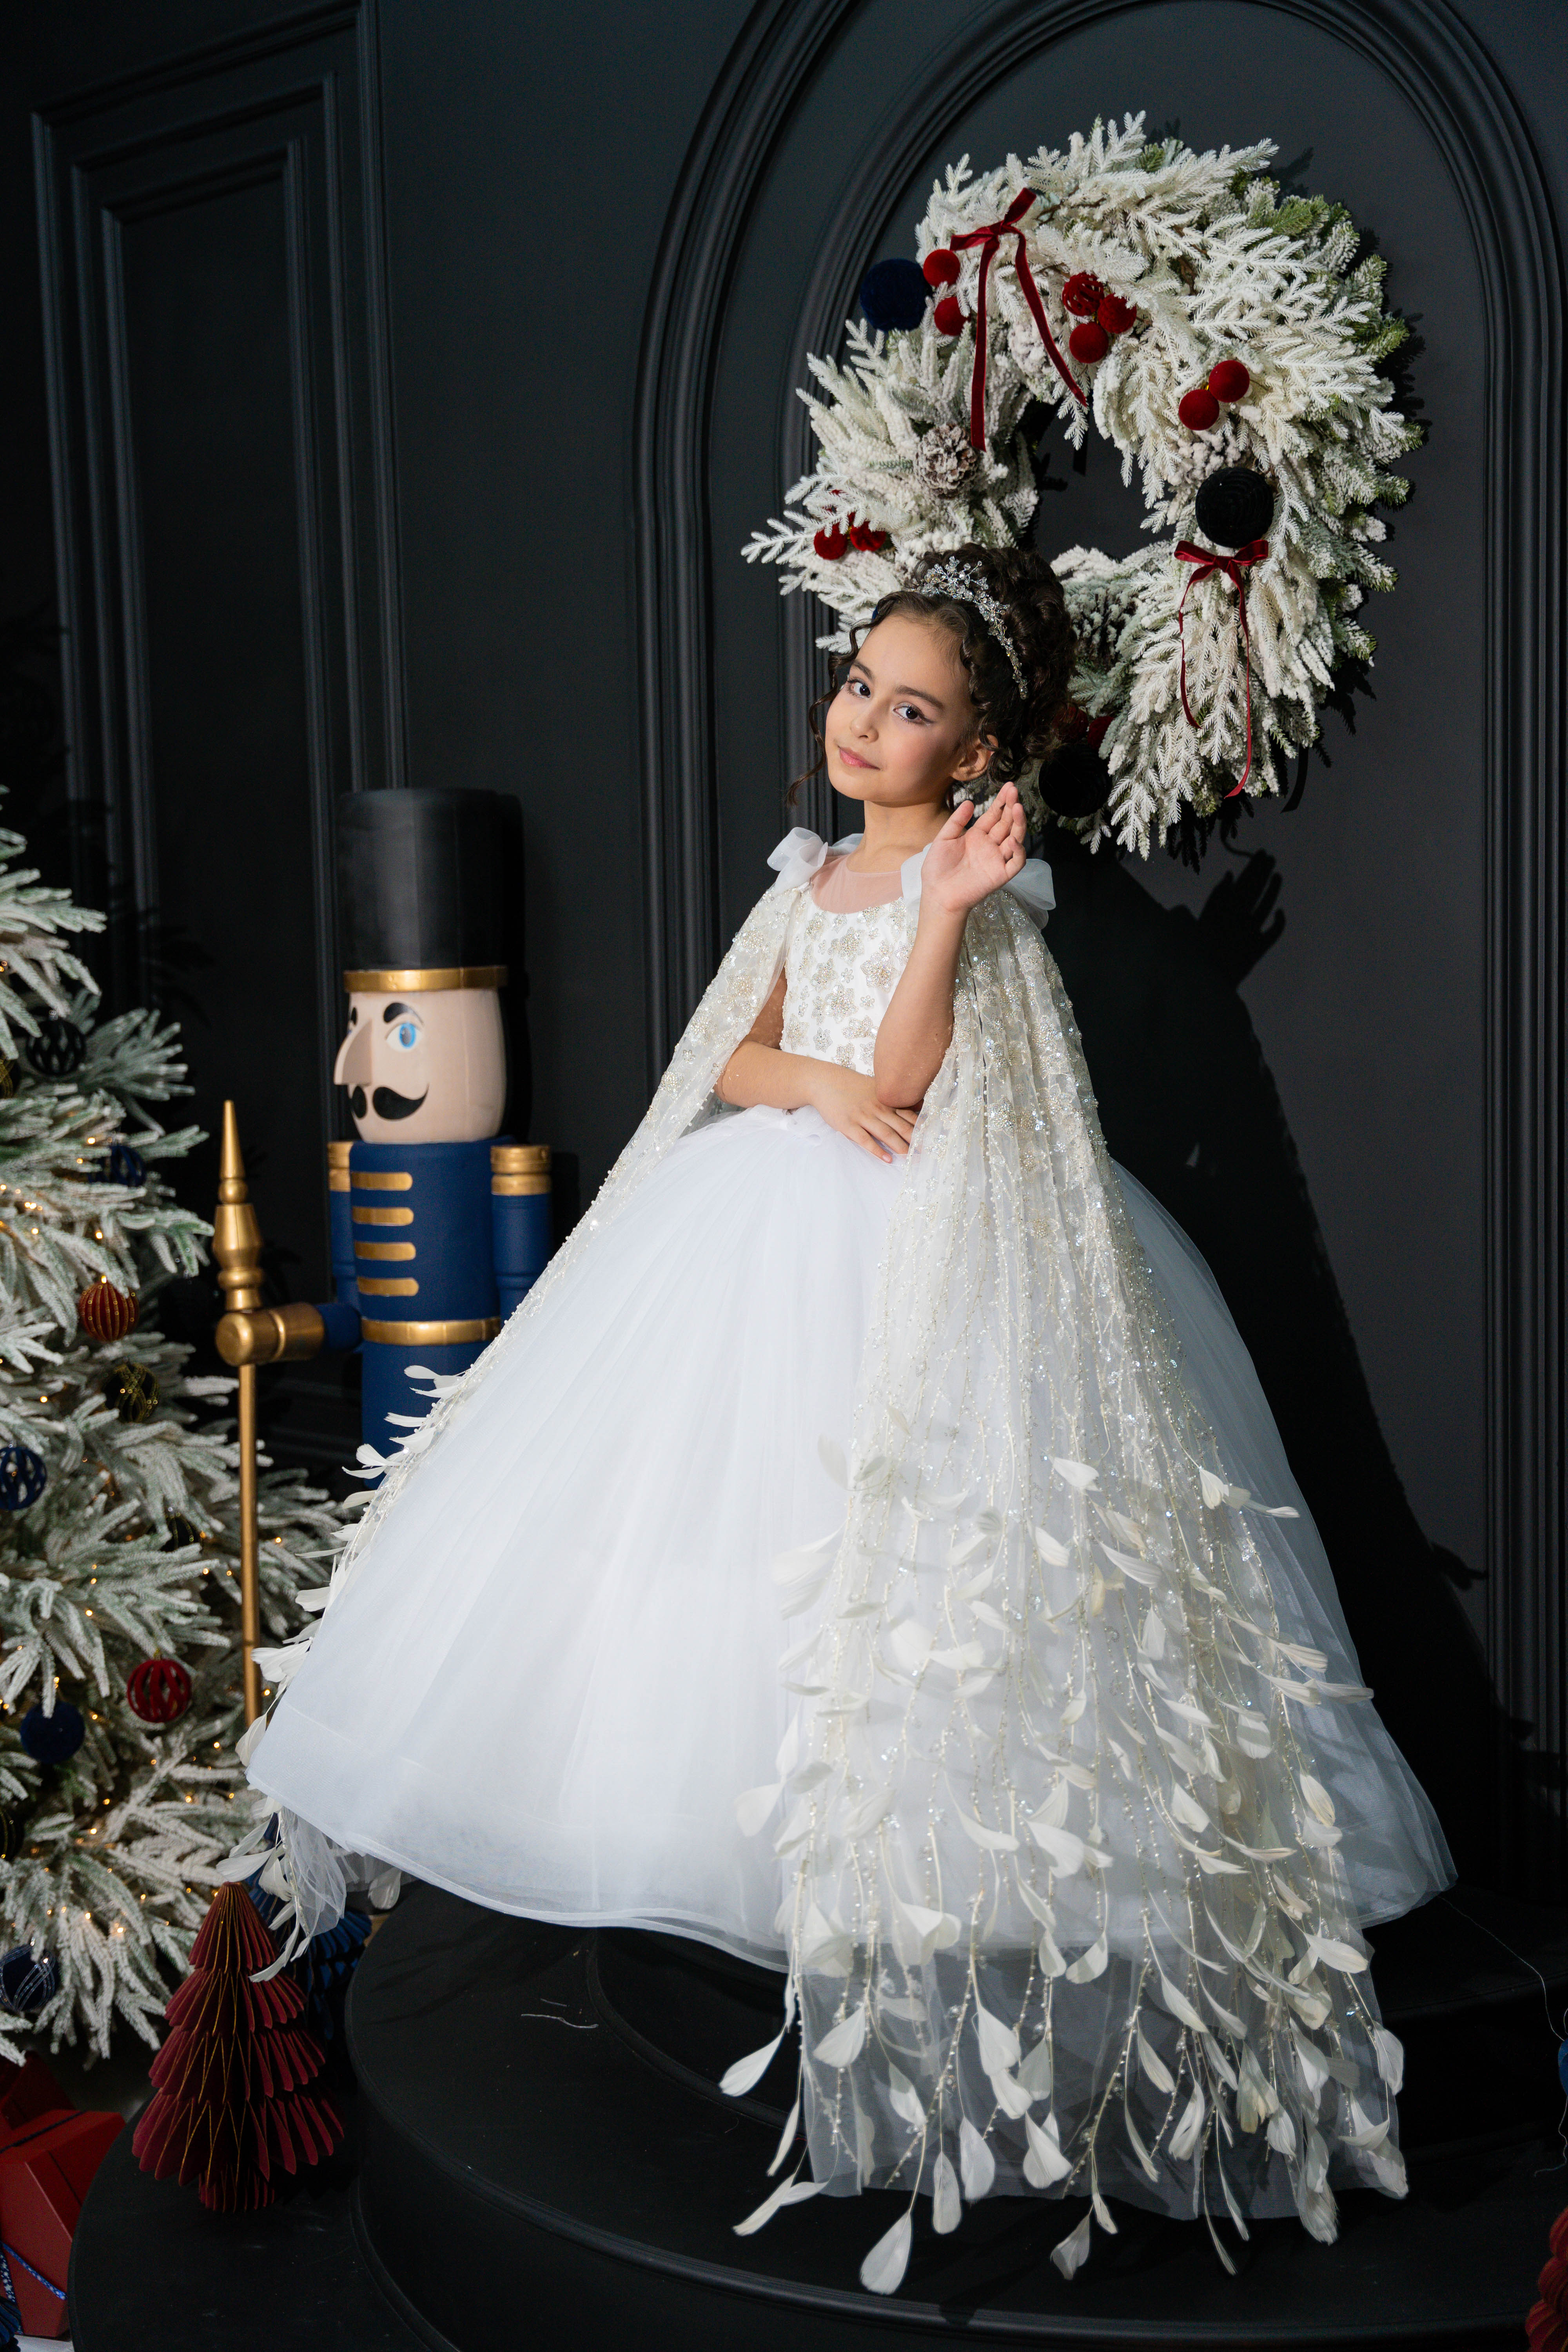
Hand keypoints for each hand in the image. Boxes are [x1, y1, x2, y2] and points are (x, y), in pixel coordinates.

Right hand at [810, 1065, 918, 1162]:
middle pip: (901, 1126)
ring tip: (911, 1158)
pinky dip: (877, 1150)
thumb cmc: (851, 1086)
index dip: (921, 1128)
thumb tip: (913, 1106)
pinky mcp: (848, 1125)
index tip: (932, 1139)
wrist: (824, 1082)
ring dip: (900, 1147)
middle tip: (926, 1152)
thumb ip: (891, 1098)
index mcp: (885, 1099)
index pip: (909, 1115)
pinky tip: (887, 1159)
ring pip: (886, 1134)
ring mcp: (863, 1117)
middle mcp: (878, 1108)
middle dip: (915, 1140)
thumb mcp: (874, 1087)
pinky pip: (865, 1140)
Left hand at [921, 780, 1025, 917]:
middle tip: (1014, 791)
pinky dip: (1018, 851)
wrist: (936, 893)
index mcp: (977, 836)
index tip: (1009, 787)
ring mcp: (997, 859)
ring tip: (1018, 808)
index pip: (994, 815)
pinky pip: (1016, 862)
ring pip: (1015, 838)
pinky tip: (1013, 839)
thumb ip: (956, 821)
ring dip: (1019, 823)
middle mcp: (990, 845)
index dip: (1002, 802)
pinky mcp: (1001, 874)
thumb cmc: (937, 869)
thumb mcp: (943, 839)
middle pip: (1006, 823)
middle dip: (1012, 807)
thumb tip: (969, 802)